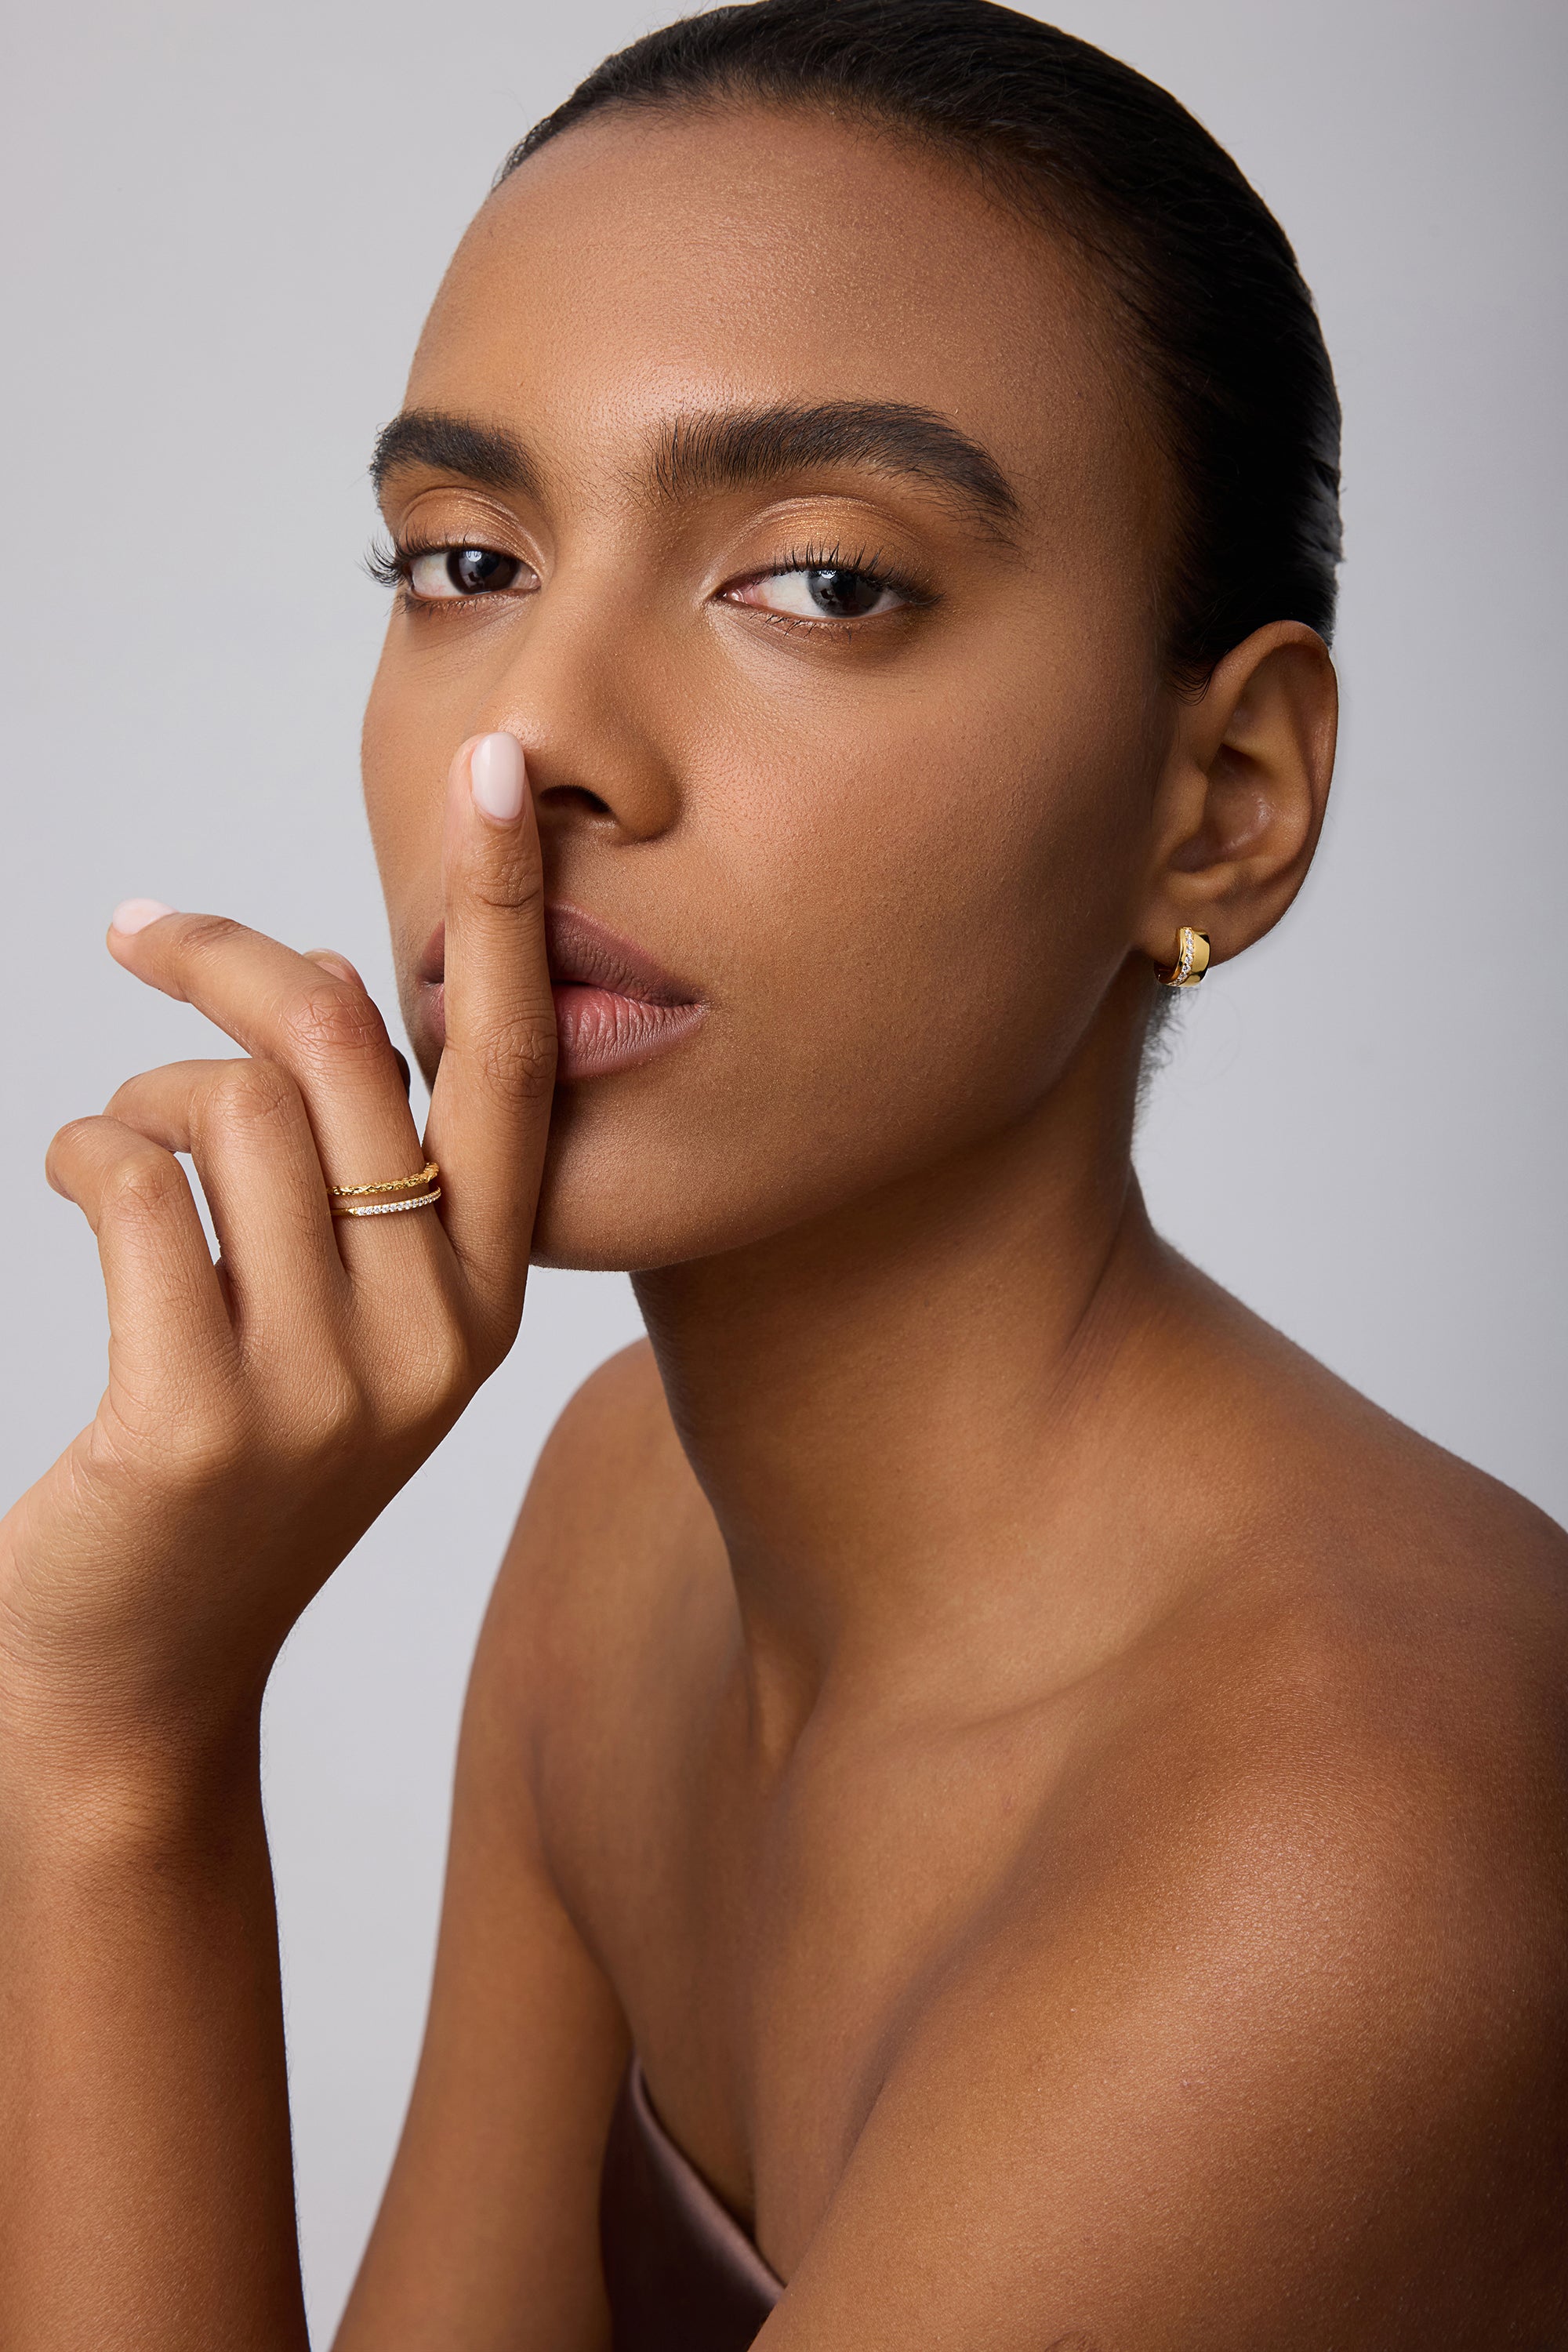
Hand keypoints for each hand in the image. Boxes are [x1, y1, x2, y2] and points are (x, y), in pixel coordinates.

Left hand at [0, 733, 552, 1773]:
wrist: (132, 1679)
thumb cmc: (227, 1469)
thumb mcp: (340, 1324)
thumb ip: (364, 1177)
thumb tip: (317, 987)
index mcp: (488, 1299)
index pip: (519, 1068)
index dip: (506, 908)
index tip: (504, 769)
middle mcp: (435, 1336)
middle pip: (349, 1050)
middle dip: (235, 963)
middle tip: (143, 932)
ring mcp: (327, 1387)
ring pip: (235, 1109)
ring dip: (141, 1094)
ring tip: (113, 1146)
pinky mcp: (197, 1420)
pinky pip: (135, 1184)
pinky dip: (82, 1150)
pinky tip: (75, 1182)